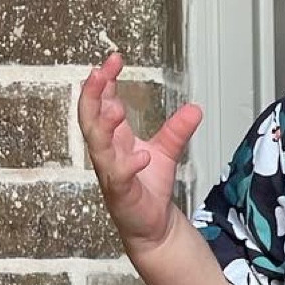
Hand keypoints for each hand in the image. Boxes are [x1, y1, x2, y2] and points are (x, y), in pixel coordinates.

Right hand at [78, 51, 202, 252]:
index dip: (103, 82)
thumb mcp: (166, 152)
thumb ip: (177, 130)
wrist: (154, 224)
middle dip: (92, 95)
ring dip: (104, 125)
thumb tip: (195, 108)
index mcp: (113, 138)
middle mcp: (106, 152)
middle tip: (100, 73)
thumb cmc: (150, 187)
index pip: (100, 103)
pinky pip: (119, 176)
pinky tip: (142, 156)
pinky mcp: (120, 193)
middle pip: (89, 119)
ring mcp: (110, 172)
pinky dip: (129, 165)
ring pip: (98, 145)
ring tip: (116, 107)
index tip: (114, 59)